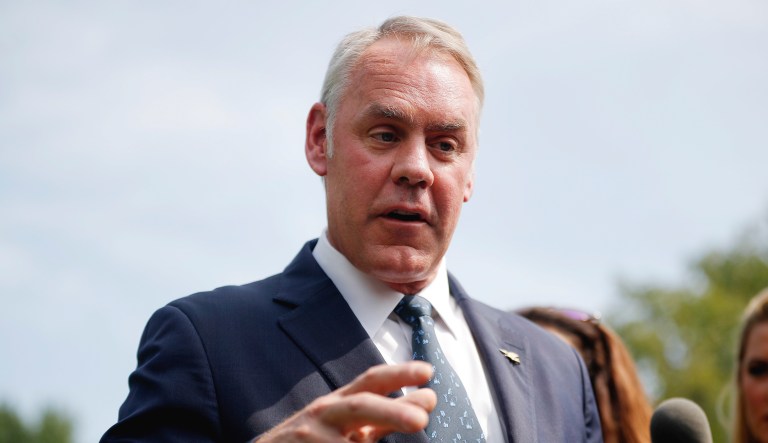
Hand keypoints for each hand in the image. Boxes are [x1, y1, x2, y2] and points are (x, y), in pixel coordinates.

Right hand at [256, 361, 435, 442]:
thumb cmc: (317, 441)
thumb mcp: (348, 426)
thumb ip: (385, 418)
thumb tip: (427, 400)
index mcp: (341, 402)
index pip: (371, 381)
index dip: (399, 374)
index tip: (428, 372)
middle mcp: (325, 414)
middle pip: (360, 406)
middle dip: (391, 412)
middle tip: (422, 420)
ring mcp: (310, 437)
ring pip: (347, 441)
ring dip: (369, 440)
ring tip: (410, 429)